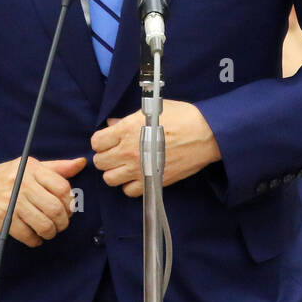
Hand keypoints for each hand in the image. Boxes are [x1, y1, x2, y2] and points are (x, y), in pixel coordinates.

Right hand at [0, 156, 85, 246]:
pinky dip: (35, 240)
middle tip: (59, 225)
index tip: (66, 209)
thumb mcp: (26, 168)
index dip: (69, 202)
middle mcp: (23, 183)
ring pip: (44, 223)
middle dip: (62, 222)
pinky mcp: (2, 218)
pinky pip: (28, 234)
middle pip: (55, 208)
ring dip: (50, 232)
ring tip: (47, 232)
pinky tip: (34, 237)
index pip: (62, 187)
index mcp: (31, 168)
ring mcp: (12, 201)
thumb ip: (55, 168)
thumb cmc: (1, 179)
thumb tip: (82, 163)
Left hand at [91, 99, 220, 196]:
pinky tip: (137, 176)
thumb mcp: (150, 110)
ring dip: (114, 173)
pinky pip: (129, 191)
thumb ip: (127, 119)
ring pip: (110, 179)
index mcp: (126, 130)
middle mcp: (128, 151)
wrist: (205, 134)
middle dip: (105, 157)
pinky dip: (130, 186)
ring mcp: (139, 169)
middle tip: (116, 154)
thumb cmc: (181, 117)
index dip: (101, 141)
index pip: (96, 142)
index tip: (109, 141)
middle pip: (100, 162)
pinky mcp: (151, 181)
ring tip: (124, 166)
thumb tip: (112, 125)